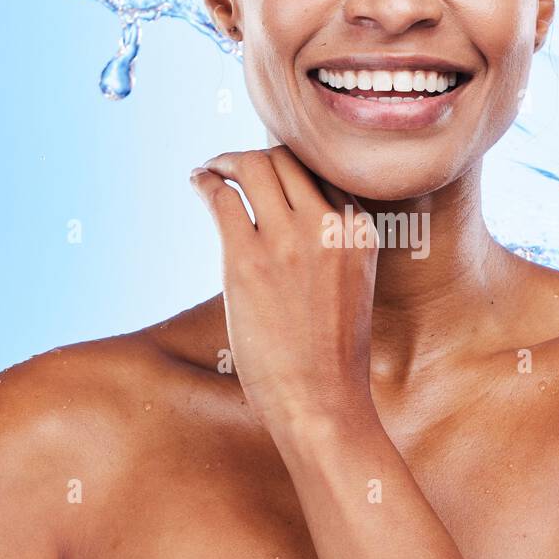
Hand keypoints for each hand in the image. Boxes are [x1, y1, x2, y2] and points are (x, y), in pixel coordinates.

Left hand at [190, 146, 379, 431]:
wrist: (324, 401)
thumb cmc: (331, 357)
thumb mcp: (350, 286)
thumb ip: (330, 248)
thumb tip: (287, 225)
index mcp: (360, 231)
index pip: (323, 173)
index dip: (290, 166)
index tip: (267, 173)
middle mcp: (329, 225)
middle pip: (288, 159)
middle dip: (256, 157)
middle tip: (231, 166)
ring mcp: (290, 239)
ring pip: (254, 165)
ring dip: (226, 161)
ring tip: (210, 169)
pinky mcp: (249, 259)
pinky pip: (223, 197)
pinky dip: (206, 180)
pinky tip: (199, 182)